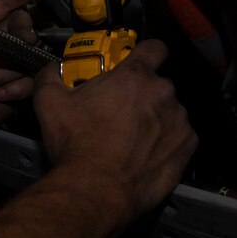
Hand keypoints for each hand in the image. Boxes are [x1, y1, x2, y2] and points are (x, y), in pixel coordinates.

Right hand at [32, 39, 196, 220]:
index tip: (137, 64)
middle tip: (120, 111)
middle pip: (158, 84)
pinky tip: (145, 153)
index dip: (146, 53)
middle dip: (142, 94)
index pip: (154, 48)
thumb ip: (51, 76)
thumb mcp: (50, 103)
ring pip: (169, 111)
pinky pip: (180, 136)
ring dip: (155, 119)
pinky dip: (166, 142)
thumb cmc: (77, 146)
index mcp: (134, 76)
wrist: (96, 189)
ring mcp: (178, 120)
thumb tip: (52, 70)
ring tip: (131, 138)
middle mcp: (162, 93)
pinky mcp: (186, 147)